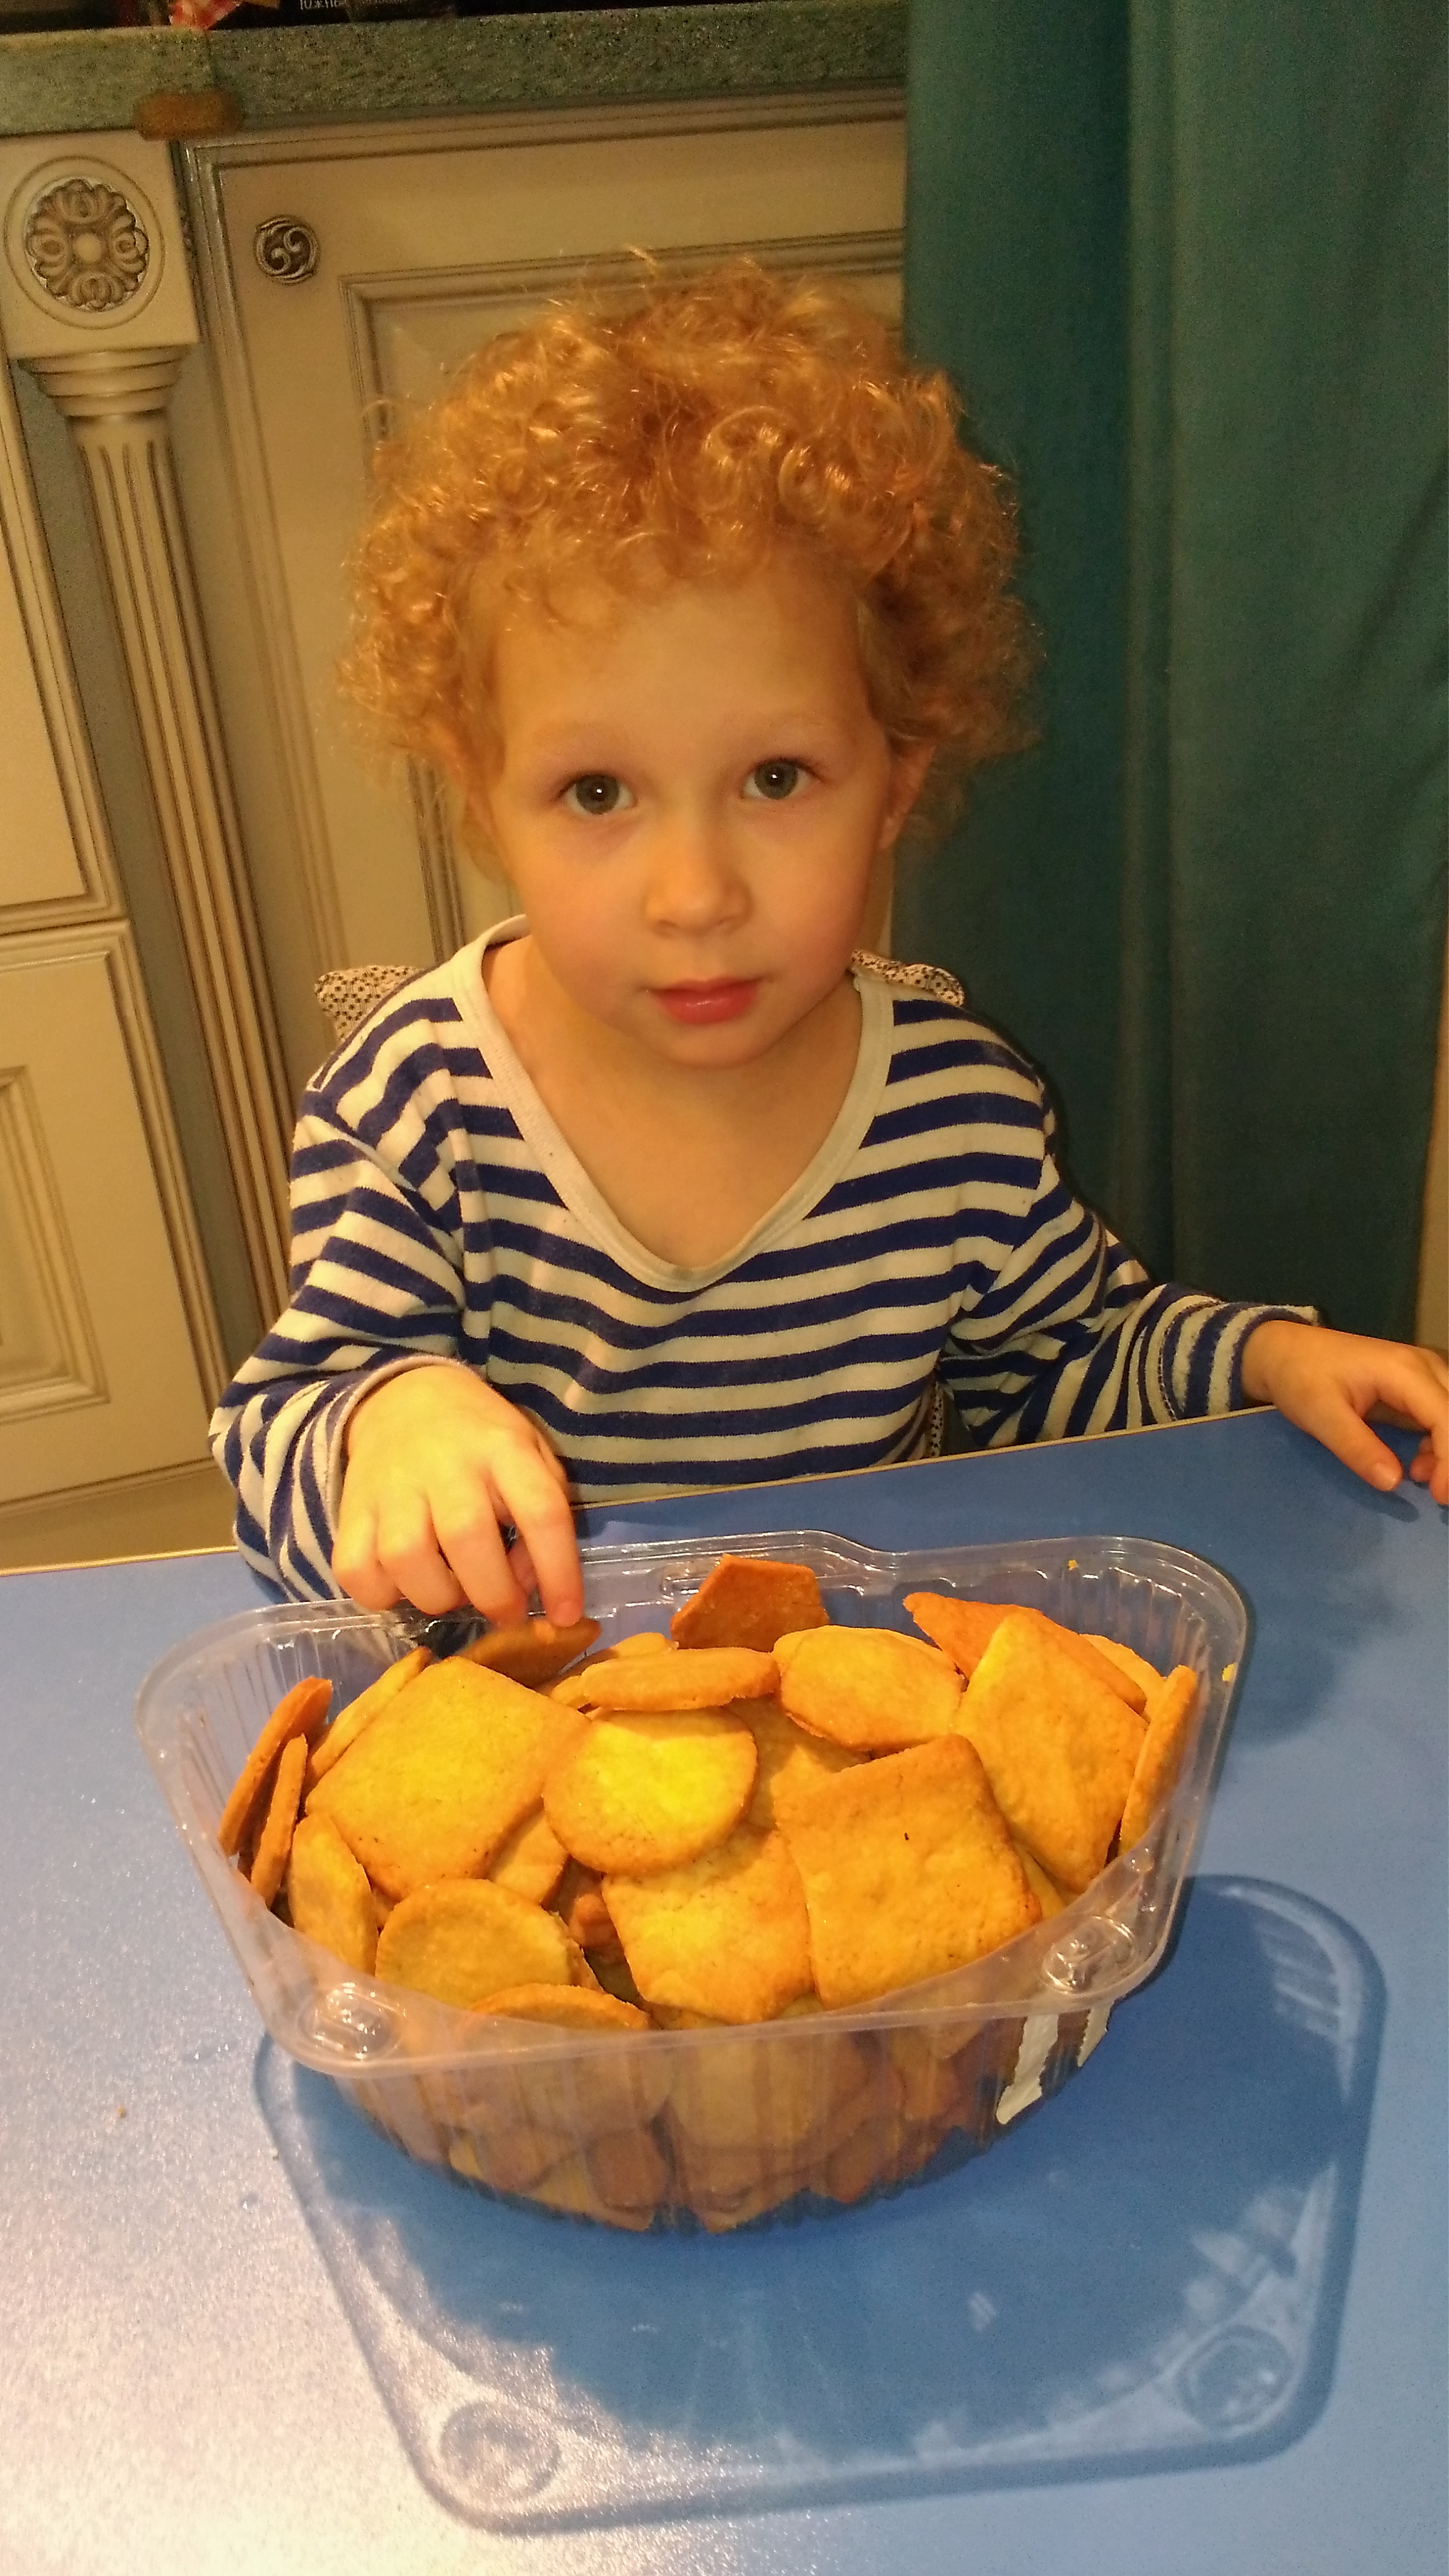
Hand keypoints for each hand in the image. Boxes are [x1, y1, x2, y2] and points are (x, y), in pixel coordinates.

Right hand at [333, 1365, 582, 1623]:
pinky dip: (381, 1593)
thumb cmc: (481, 1441)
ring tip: (453, 1591)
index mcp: (503, 1448)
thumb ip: (543, 1515)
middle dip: (493, 1594)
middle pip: (466, 1537)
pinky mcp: (352, 1509)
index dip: (559, 1572)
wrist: (405, 1400)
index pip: (541, 1511)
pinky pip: (356, 1569)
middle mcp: (446, 1465)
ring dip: (437, 1595)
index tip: (566, 1615)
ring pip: (406, 1559)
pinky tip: (404, 1584)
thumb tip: (529, 1583)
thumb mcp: (531, 1456)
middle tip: (506, 1611)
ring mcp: (392, 1486)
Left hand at [1240, 1320, 1448, 1505]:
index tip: (1438, 1496)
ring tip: (1420, 1478)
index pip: (1447, 1417)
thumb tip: (1393, 1482)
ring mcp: (1422, 1374)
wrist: (1284, 1351)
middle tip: (1437, 1494)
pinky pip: (1442, 1416)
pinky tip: (1418, 1465)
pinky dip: (1440, 1444)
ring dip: (1448, 1451)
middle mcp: (1424, 1367)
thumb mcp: (1319, 1414)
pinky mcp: (1416, 1387)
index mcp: (1403, 1370)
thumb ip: (1356, 1446)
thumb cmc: (1299, 1377)